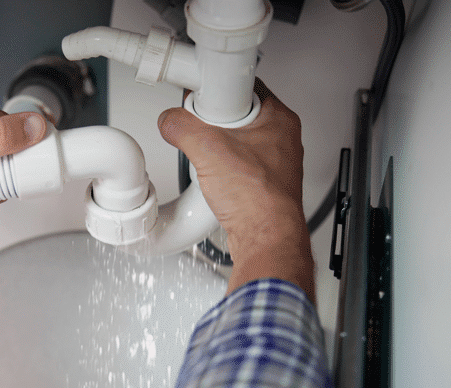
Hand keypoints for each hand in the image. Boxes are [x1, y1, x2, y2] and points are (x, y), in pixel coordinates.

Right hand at [157, 79, 314, 299]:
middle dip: (211, 122)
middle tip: (200, 132)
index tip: (199, 97)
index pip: (244, 84)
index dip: (217, 88)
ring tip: (205, 160)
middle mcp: (280, 138)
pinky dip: (219, 170)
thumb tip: (170, 121)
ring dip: (213, 149)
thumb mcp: (208, 149)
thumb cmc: (259, 199)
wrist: (266, 239)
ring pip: (233, 141)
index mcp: (279, 118)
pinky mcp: (260, 183)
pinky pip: (234, 166)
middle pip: (235, 114)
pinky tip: (212, 179)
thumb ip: (182, 126)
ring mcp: (272, 162)